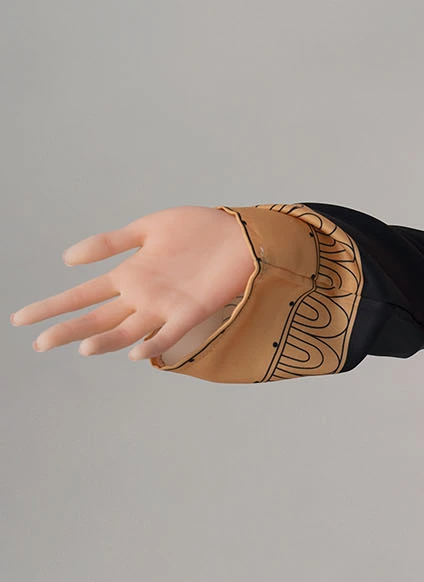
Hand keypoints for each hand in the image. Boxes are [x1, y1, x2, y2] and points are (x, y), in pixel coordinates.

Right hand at [10, 206, 253, 361]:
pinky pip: (171, 333)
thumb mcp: (147, 228)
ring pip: (128, 330)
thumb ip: (108, 243)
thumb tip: (67, 259)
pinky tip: (134, 352)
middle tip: (38, 343)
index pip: (83, 296)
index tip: (21, 319)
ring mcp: (166, 306)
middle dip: (67, 329)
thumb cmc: (198, 230)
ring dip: (105, 340)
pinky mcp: (194, 311)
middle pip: (98, 319)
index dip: (53, 308)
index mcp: (130, 277)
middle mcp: (143, 297)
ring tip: (80, 347)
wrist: (242, 234)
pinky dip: (153, 344)